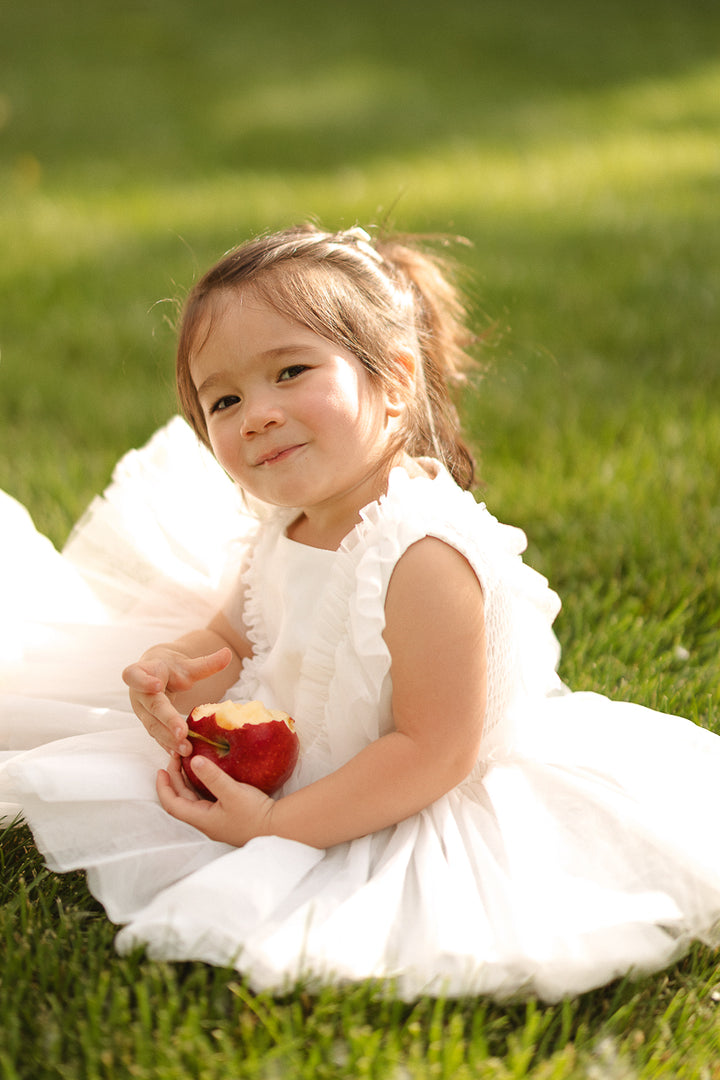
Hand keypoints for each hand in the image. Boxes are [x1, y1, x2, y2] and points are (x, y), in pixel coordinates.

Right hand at [122, 647, 232, 754]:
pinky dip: (168, 746)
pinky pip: (157, 736)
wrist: (155, 677)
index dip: (144, 681)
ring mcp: (142, 712)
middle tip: (182, 733)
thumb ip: (206, 662)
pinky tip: (179, 756)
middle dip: (167, 720)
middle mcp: (138, 694)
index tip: (158, 685)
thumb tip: (228, 653)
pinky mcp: (149, 725)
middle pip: (151, 707)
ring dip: (168, 739)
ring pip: (153, 726)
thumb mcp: (186, 664)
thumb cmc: (170, 668)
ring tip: (185, 749)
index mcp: (141, 672)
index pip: (135, 675)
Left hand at [156, 754, 274, 845]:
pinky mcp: (226, 815)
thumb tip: (194, 761)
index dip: (164, 787)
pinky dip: (200, 784)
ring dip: (186, 781)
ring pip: (193, 798)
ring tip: (187, 762)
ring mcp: (215, 819)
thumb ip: (213, 777)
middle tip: (177, 756)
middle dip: (176, 778)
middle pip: (181, 799)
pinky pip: (205, 798)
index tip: (161, 769)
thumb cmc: (254, 814)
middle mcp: (205, 821)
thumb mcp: (233, 792)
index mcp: (201, 819)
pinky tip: (206, 773)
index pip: (172, 804)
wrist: (277, 828)